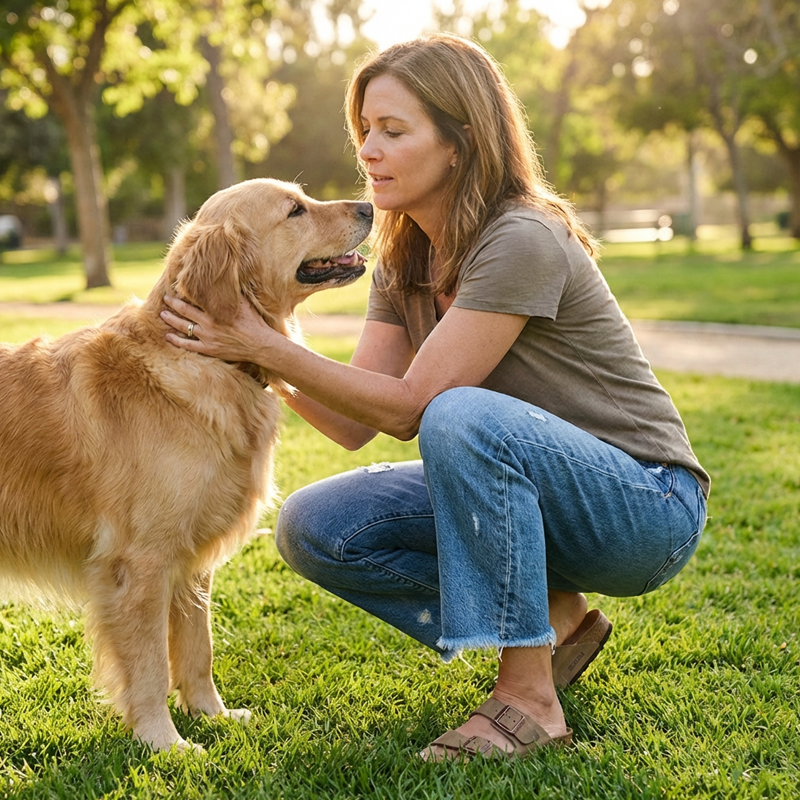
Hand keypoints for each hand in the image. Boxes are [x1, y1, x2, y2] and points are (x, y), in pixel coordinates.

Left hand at [161, 295, 277, 363]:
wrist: (260, 344)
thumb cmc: (254, 322)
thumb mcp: (243, 303)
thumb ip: (231, 293)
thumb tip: (224, 280)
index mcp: (215, 310)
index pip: (194, 299)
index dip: (183, 293)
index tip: (176, 288)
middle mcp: (208, 323)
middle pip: (184, 311)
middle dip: (173, 304)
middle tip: (165, 299)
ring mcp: (207, 337)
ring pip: (183, 327)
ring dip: (171, 320)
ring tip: (162, 315)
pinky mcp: (209, 349)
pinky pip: (188, 345)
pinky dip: (177, 341)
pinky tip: (168, 336)